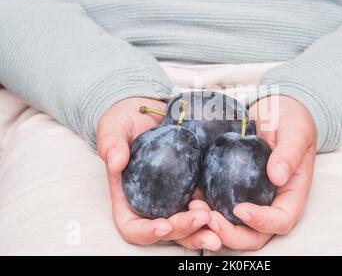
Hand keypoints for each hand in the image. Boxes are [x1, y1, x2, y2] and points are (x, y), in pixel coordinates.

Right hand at [97, 97, 217, 247]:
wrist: (150, 111)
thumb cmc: (125, 122)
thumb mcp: (113, 129)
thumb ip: (111, 144)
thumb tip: (115, 162)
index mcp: (128, 200)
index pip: (134, 227)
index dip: (148, 232)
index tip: (164, 224)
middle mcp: (153, 206)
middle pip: (168, 230)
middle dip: (186, 230)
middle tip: (203, 218)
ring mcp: (176, 198)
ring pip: (190, 224)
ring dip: (205, 228)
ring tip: (219, 223)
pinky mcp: (194, 185)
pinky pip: (206, 202)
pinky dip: (217, 208)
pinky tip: (228, 206)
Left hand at [180, 95, 315, 249]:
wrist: (272, 110)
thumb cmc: (291, 121)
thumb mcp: (296, 131)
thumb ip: (290, 153)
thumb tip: (278, 176)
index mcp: (290, 195)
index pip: (281, 220)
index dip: (262, 222)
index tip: (241, 209)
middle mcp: (270, 203)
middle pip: (254, 235)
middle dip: (230, 234)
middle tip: (209, 218)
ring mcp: (249, 199)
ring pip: (232, 226)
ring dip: (212, 225)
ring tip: (193, 207)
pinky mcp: (230, 190)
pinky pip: (217, 206)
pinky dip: (202, 208)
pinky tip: (189, 196)